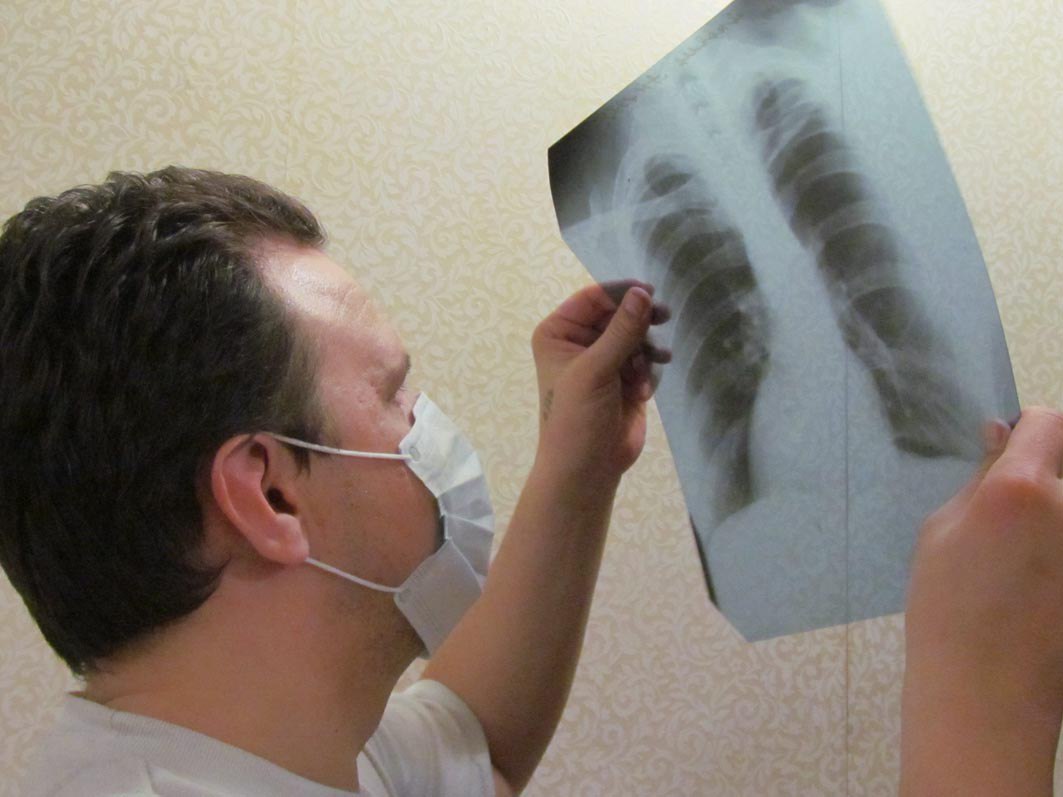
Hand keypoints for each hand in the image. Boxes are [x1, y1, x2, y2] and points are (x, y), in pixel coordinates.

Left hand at [530, 281, 669, 487]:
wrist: (586, 470)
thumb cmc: (576, 418)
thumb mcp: (596, 370)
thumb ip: (622, 330)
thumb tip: (642, 292)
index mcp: (558, 332)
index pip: (593, 299)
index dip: (620, 293)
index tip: (650, 292)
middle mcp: (579, 342)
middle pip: (617, 315)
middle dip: (638, 322)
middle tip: (665, 317)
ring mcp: (604, 361)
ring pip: (635, 336)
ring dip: (645, 349)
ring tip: (653, 363)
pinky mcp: (625, 380)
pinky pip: (644, 359)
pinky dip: (648, 370)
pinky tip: (644, 389)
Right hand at [901, 407, 1062, 794]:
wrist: (988, 693)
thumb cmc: (946, 609)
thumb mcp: (940, 531)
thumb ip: (979, 480)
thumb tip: (1001, 439)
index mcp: (1024, 489)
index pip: (1049, 423)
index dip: (1028, 430)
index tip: (1007, 449)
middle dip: (1046, 467)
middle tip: (1013, 499)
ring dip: (1052, 508)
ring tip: (1022, 547)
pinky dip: (1053, 540)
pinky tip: (1034, 574)